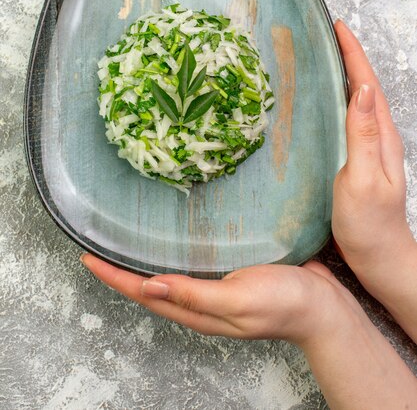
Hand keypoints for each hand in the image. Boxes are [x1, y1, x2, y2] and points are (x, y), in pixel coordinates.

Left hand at [81, 254, 350, 346]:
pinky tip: (175, 236)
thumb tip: (149, 287)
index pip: (143, 293)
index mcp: (198, 310)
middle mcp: (201, 300)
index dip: (113, 275)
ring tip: (125, 237)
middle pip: (149, 284)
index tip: (87, 255)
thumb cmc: (286, 305)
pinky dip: (174, 250)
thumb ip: (195, 293)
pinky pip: (193, 263)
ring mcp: (216, 288)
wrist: (325, 307)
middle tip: (98, 242)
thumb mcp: (238, 300)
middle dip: (120, 267)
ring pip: (168, 273)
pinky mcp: (231, 273)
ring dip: (144, 258)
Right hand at [332, 20, 416, 317]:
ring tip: (324, 57)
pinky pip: (348, 119)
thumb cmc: (370, 225)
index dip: (353, 53)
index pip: (368, 84)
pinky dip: (338, 100)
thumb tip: (365, 89)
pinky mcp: (357, 160)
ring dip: (344, 75)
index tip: (338, 26)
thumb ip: (363, 135)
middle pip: (365, 86)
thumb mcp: (364, 179)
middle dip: (349, 55)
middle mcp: (378, 137)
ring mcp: (369, 149)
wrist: (379, 258)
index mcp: (381, 136)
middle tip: (326, 34)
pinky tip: (324, 103)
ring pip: (357, 101)